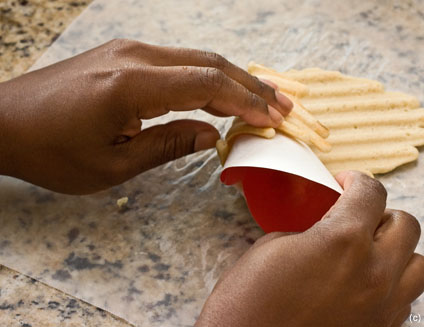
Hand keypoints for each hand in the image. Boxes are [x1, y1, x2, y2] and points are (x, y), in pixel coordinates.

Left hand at [0, 39, 292, 193]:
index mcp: (133, 86)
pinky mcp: (123, 53)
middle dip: (250, 85)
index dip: (246, 101)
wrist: (2, 123)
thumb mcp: (112, 165)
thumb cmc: (51, 151)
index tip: (273, 118)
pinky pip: (178, 60)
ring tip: (263, 97)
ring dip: (233, 78)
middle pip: (210, 63)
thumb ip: (168, 146)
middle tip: (283, 104)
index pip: (208, 84)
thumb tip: (212, 134)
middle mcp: (135, 57)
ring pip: (197, 57)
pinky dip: (208, 75)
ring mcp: (129, 50)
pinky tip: (222, 89)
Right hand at [196, 171, 423, 326]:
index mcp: (342, 240)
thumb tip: (327, 228)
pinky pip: (406, 298)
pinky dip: (393, 283)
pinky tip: (365, 282)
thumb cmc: (247, 301)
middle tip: (356, 215)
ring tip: (369, 250)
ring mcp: (382, 307)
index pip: (371, 192)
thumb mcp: (272, 247)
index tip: (345, 184)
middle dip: (381, 212)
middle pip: (406, 224)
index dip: (356, 180)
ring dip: (397, 250)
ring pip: (419, 264)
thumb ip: (312, 230)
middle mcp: (373, 273)